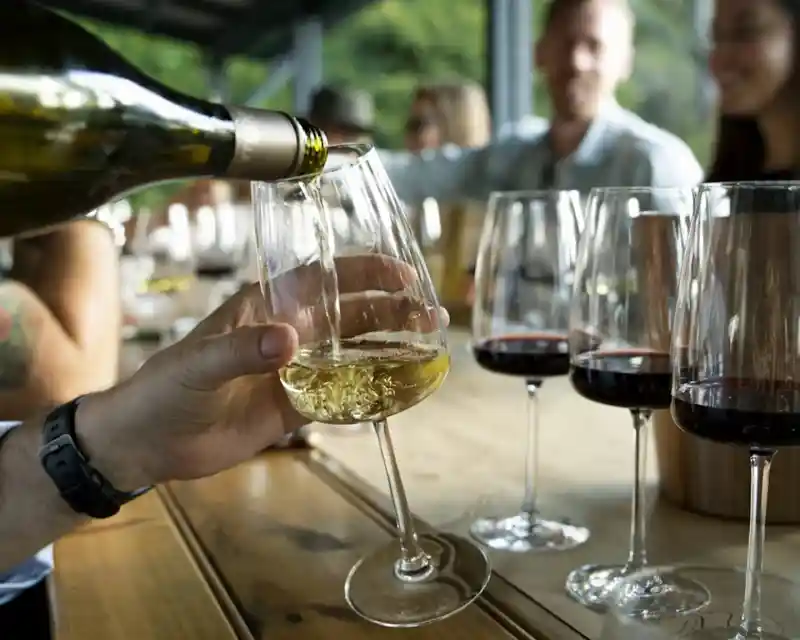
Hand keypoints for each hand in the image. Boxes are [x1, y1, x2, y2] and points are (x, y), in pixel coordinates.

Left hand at [78, 255, 442, 490]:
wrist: (152, 441)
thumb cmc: (167, 388)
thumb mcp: (198, 364)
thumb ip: (242, 349)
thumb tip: (291, 340)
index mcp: (266, 306)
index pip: (322, 278)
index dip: (363, 273)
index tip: (401, 276)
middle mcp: (289, 332)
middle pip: (349, 314)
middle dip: (391, 311)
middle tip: (431, 316)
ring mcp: (296, 369)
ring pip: (353, 351)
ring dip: (390, 347)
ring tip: (429, 346)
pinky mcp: (298, 405)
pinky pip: (342, 393)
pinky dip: (372, 390)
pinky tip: (402, 390)